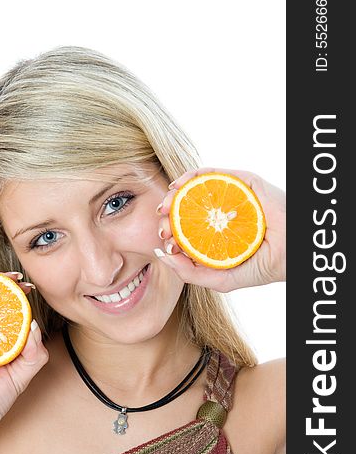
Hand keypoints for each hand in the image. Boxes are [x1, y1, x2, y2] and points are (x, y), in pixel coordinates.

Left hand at [156, 168, 285, 292]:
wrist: (291, 252)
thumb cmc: (261, 266)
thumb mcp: (221, 279)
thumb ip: (190, 273)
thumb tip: (161, 256)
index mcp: (216, 235)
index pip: (186, 230)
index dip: (170, 233)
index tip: (164, 242)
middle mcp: (221, 214)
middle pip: (186, 209)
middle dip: (168, 214)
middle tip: (162, 223)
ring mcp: (229, 197)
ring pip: (194, 189)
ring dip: (174, 194)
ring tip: (165, 206)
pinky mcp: (239, 182)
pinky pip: (209, 174)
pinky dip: (190, 177)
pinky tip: (178, 186)